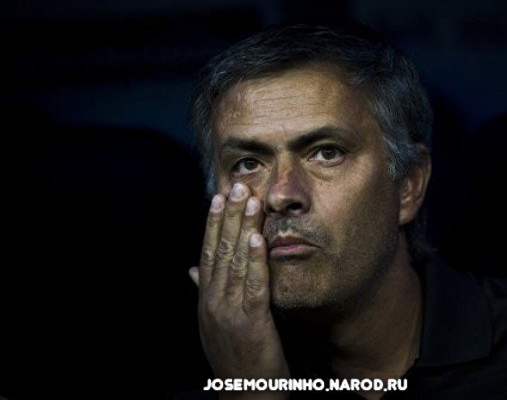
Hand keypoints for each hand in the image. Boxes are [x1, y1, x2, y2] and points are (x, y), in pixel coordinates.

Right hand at [189, 183, 289, 390]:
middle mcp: (213, 302)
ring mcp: (229, 311)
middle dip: (227, 217)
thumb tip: (190, 269)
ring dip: (242, 229)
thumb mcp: (213, 323)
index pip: (207, 254)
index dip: (213, 224)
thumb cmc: (234, 357)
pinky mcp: (250, 322)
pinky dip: (255, 261)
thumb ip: (204, 293)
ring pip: (235, 262)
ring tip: (249, 200)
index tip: (218, 198)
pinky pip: (253, 286)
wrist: (243, 395)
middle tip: (235, 185)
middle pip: (219, 251)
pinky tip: (258, 239)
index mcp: (206, 300)